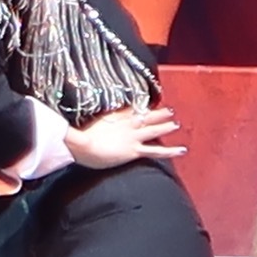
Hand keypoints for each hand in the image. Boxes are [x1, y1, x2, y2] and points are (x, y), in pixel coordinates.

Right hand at [65, 106, 185, 169]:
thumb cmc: (77, 137)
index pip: (132, 109)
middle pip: (146, 116)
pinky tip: (182, 150)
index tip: (148, 105)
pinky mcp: (135, 150)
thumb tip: (74, 121)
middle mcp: (126, 123)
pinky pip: (156, 151)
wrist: (81, 145)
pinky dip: (170, 151)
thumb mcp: (82, 124)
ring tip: (175, 124)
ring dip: (165, 126)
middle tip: (169, 110)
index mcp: (114, 115)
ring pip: (154, 129)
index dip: (141, 107)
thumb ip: (84, 121)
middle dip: (158, 113)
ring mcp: (132, 136)